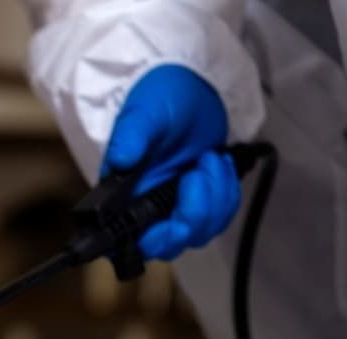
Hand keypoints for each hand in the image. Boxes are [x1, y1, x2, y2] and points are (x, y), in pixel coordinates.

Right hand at [102, 64, 240, 260]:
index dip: (155, 241)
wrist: (192, 88)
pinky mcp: (199, 201)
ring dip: (215, 197)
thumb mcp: (145, 112)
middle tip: (197, 175)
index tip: (175, 223)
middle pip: (171, 243)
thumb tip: (120, 161)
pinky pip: (219, 217)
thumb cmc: (161, 97)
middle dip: (194, 216)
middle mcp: (147, 207)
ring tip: (210, 159)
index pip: (131, 240)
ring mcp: (174, 206)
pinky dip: (227, 193)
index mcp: (125, 194)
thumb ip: (131, 136)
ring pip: (200, 232)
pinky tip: (219, 164)